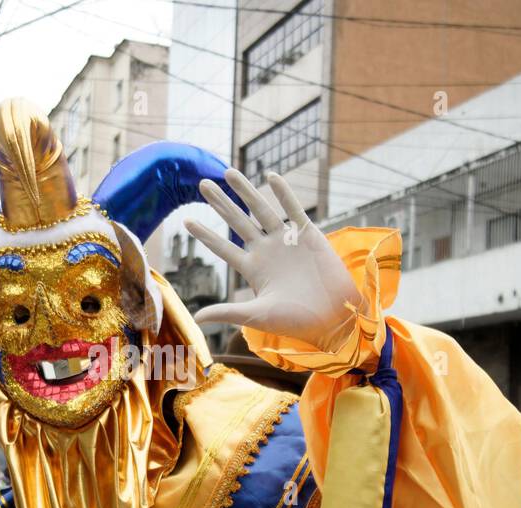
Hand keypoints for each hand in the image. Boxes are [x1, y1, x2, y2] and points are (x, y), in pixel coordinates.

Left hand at [186, 169, 365, 348]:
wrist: (333, 317)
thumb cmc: (297, 321)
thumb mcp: (257, 316)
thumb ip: (228, 312)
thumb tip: (196, 318)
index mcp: (253, 269)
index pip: (223, 248)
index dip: (206, 235)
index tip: (186, 220)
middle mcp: (267, 251)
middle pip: (237, 222)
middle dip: (220, 203)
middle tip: (202, 183)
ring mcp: (286, 241)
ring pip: (262, 209)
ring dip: (246, 191)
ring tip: (229, 172)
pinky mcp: (308, 235)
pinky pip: (293, 209)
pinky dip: (283, 193)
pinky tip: (271, 176)